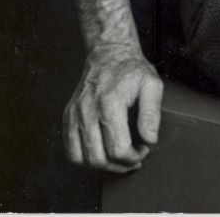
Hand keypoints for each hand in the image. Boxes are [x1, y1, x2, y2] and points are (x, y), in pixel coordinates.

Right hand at [63, 45, 163, 172]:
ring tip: (118, 158)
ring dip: (102, 165)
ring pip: (81, 159)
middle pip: (98, 158)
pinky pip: (70, 150)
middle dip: (119, 165)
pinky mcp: (68, 117)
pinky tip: (101, 150)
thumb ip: (152, 113)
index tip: (142, 150)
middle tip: (132, 157)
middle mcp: (88, 110)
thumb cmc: (131, 69)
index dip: (132, 157)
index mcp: (109, 102)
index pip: (117, 148)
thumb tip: (149, 139)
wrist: (109, 54)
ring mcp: (75, 114)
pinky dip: (85, 158)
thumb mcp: (151, 84)